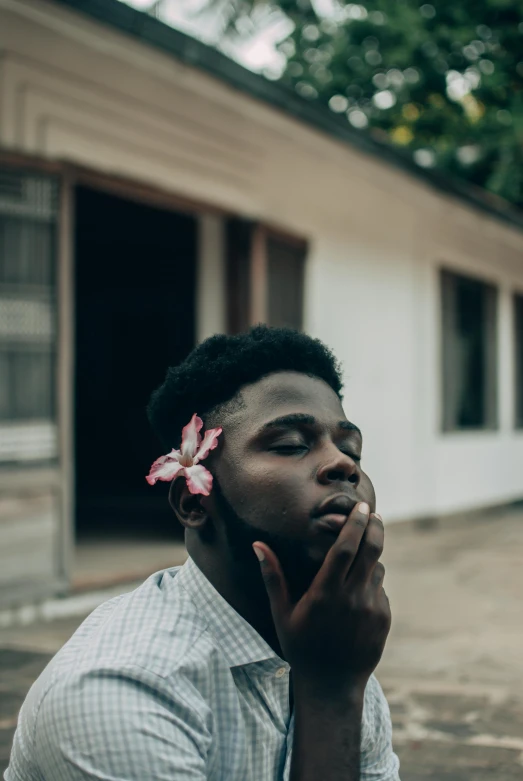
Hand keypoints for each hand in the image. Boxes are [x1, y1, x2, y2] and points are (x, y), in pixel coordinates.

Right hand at [252, 503, 390, 691]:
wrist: (331, 686)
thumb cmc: (301, 647)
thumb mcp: (282, 613)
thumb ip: (272, 576)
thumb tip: (258, 545)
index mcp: (325, 593)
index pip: (345, 549)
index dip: (355, 525)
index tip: (361, 507)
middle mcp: (352, 598)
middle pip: (370, 552)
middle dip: (373, 528)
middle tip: (372, 513)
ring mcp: (371, 609)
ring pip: (377, 570)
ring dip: (370, 559)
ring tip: (356, 562)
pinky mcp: (384, 619)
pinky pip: (380, 590)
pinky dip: (371, 584)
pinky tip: (356, 595)